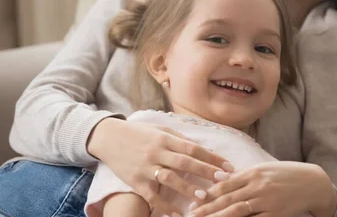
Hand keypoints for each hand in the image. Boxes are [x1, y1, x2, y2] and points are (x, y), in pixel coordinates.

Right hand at [87, 117, 234, 215]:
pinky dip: (165, 206)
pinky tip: (178, 215)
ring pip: (169, 179)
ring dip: (187, 188)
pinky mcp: (136, 181)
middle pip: (184, 163)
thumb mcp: (159, 130)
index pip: (193, 148)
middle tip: (224, 180)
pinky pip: (152, 196)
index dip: (212, 157)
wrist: (108, 137)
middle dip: (205, 171)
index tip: (228, 166)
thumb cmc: (138, 133)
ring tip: (203, 197)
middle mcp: (157, 152)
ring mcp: (146, 167)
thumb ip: (179, 139)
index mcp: (165, 138)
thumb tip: (201, 149)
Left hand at [188, 161, 336, 216]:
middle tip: (191, 214)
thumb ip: (242, 174)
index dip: (209, 192)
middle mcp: (258, 186)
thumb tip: (220, 178)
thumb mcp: (264, 169)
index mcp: (254, 172)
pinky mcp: (275, 214)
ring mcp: (266, 201)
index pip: (226, 184)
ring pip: (237, 211)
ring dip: (218, 216)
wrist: (313, 183)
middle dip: (208, 207)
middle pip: (228, 198)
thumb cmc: (286, 174)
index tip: (194, 198)